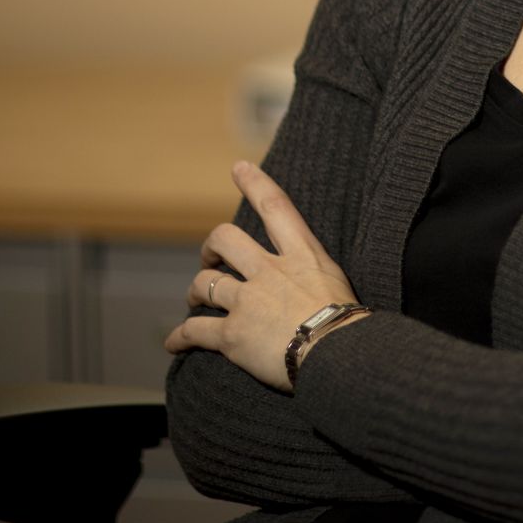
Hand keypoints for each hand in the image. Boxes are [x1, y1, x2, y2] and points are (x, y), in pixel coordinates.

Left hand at [164, 160, 360, 391]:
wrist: (341, 355)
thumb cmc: (349, 326)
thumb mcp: (338, 285)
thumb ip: (316, 277)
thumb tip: (311, 288)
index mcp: (302, 256)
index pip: (276, 207)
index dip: (256, 184)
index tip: (239, 167)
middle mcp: (270, 271)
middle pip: (225, 240)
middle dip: (211, 248)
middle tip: (211, 260)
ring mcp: (249, 301)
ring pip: (205, 284)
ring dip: (195, 293)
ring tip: (195, 302)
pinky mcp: (232, 334)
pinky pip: (194, 331)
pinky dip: (180, 338)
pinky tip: (173, 344)